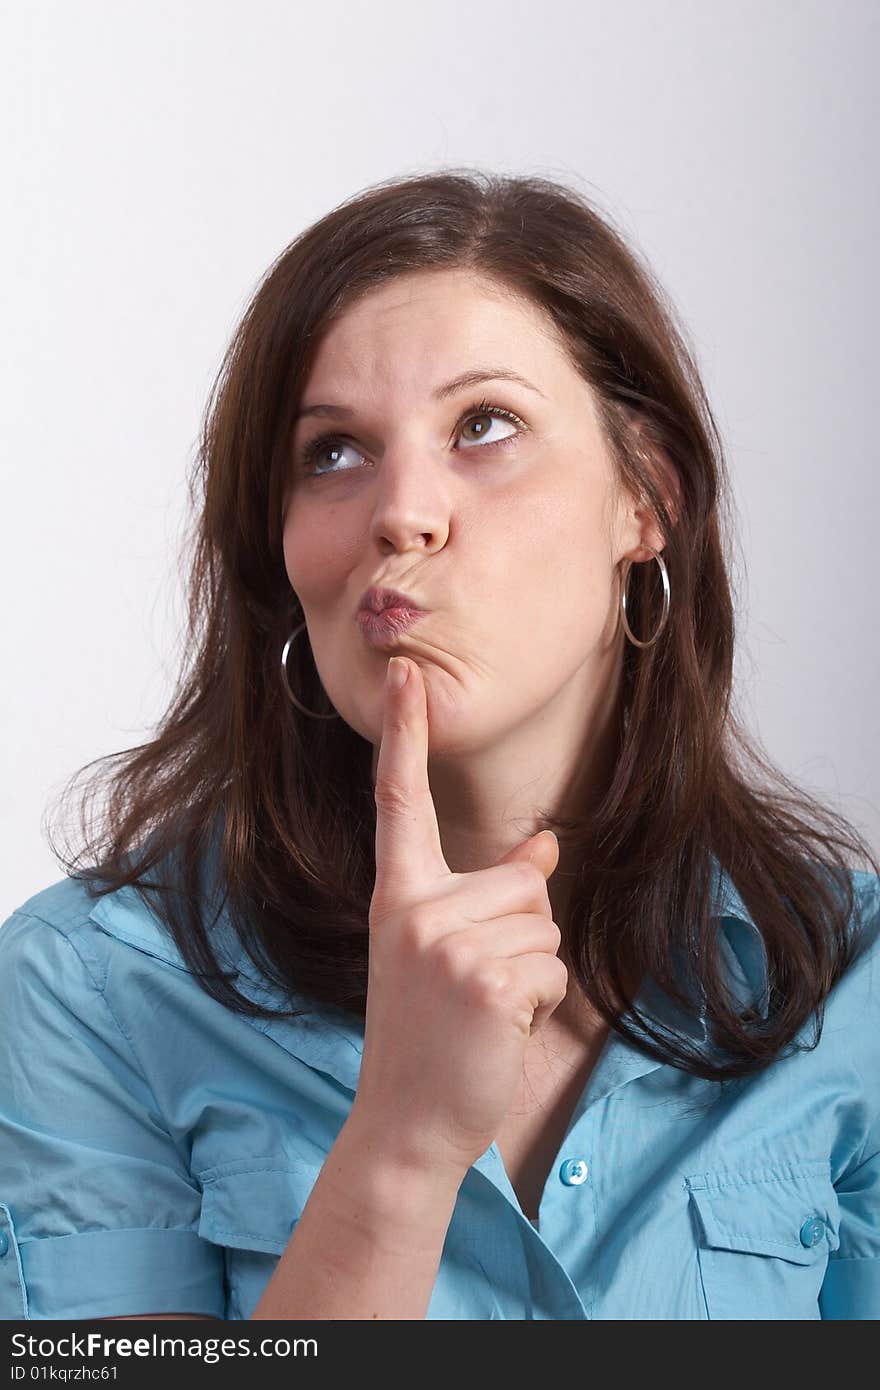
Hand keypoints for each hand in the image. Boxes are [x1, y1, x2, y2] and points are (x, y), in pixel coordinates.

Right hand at [350, 655, 566, 1182]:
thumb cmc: (426, 1032)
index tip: (408, 671)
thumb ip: (488, 894)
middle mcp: (414, 910)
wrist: (407, 1121)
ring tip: (484, 1009)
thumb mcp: (440, 952)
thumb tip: (545, 846)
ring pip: (546, 921)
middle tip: (476, 987)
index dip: (407, 734)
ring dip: (535, 969)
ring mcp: (447, 945)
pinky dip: (543, 1000)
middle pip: (524, 879)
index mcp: (397, 896)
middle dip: (525, 931)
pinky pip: (555, 964)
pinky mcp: (487, 980)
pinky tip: (499, 1028)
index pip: (399, 801)